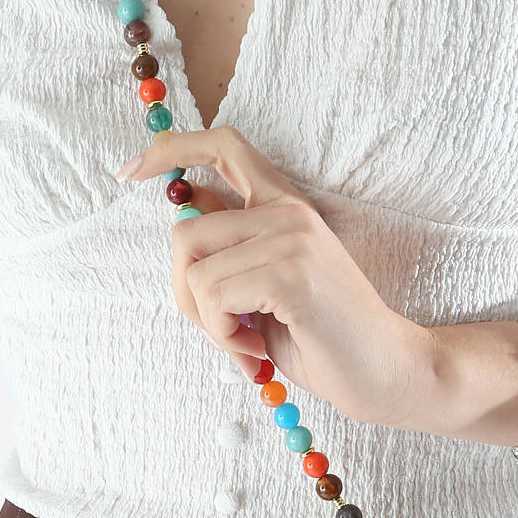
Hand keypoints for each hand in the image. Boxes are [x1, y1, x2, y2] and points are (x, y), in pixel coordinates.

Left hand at [113, 126, 436, 426]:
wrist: (388, 372)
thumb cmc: (324, 338)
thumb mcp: (267, 284)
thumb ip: (233, 249)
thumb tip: (184, 209)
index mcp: (285, 204)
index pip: (223, 145)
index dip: (170, 148)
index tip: (129, 171)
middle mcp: (288, 210)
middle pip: (184, 230)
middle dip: (184, 293)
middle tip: (221, 330)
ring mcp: (291, 238)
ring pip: (194, 271)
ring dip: (208, 323)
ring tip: (248, 342)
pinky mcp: (290, 274)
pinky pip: (213, 298)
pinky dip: (224, 336)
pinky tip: (257, 350)